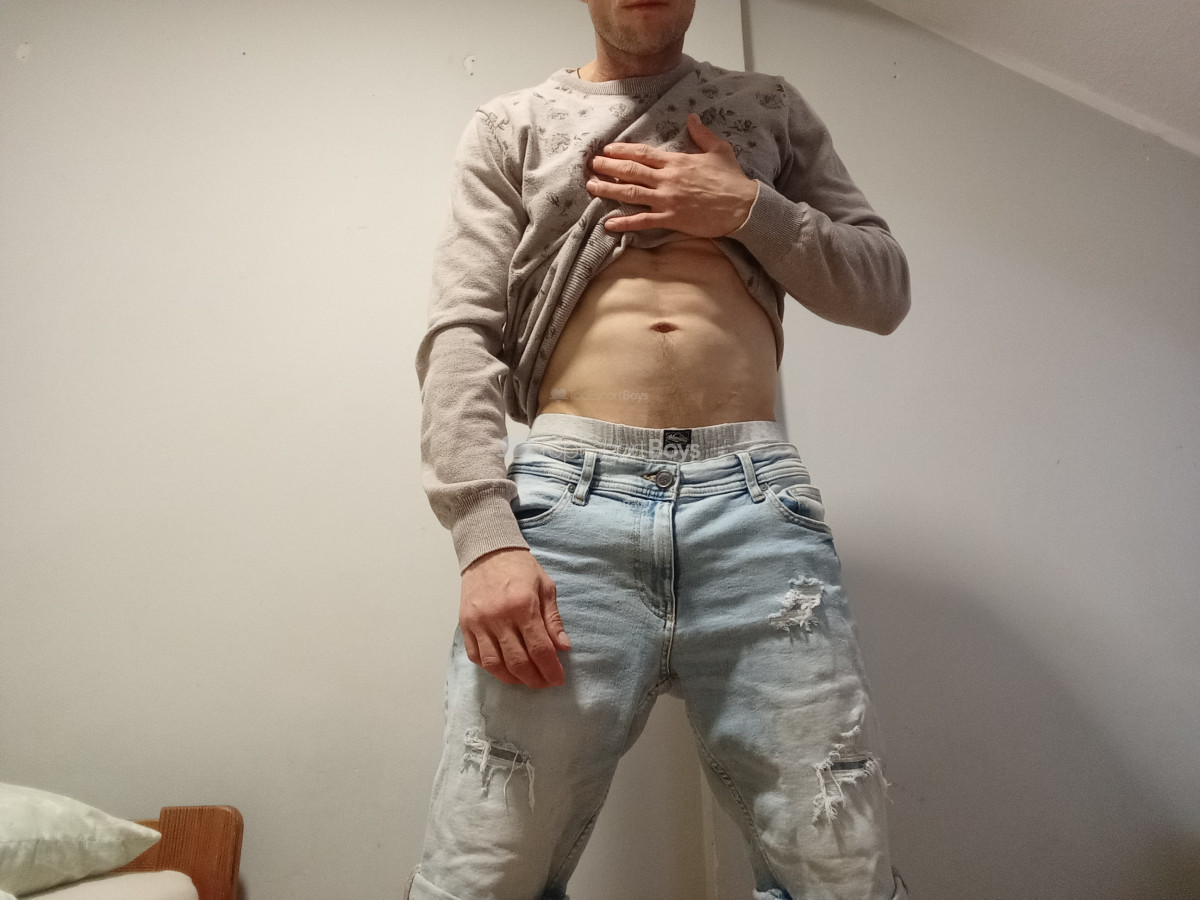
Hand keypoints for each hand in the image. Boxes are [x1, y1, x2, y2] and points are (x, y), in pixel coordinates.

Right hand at [459, 547, 571, 688]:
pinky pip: (476, 656)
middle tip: (544, 682)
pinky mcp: (465, 625)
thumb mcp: (545, 588)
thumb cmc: (520, 568)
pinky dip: (490, 668)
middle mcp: (499, 617)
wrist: (487, 552)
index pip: (540, 648)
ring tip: (525, 679)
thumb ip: (553, 620)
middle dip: (534, 679)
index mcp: (523, 606)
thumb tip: (563, 648)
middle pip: (518, 662)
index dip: (551, 669)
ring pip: (495, 665)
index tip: (558, 679)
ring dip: (512, 678)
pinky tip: (503, 668)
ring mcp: (479, 623)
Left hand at [586, 113, 758, 236]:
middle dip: (608, 167)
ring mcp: (667, 200)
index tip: (607, 149)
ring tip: (591, 187)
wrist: (743, 206)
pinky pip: (643, 221)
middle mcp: (667, 179)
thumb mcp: (719, 150)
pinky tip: (608, 224)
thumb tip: (692, 118)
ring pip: (631, 194)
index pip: (643, 154)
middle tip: (591, 166)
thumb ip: (702, 134)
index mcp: (676, 162)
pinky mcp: (671, 219)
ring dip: (609, 190)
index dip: (623, 151)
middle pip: (631, 171)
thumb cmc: (732, 179)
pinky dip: (624, 223)